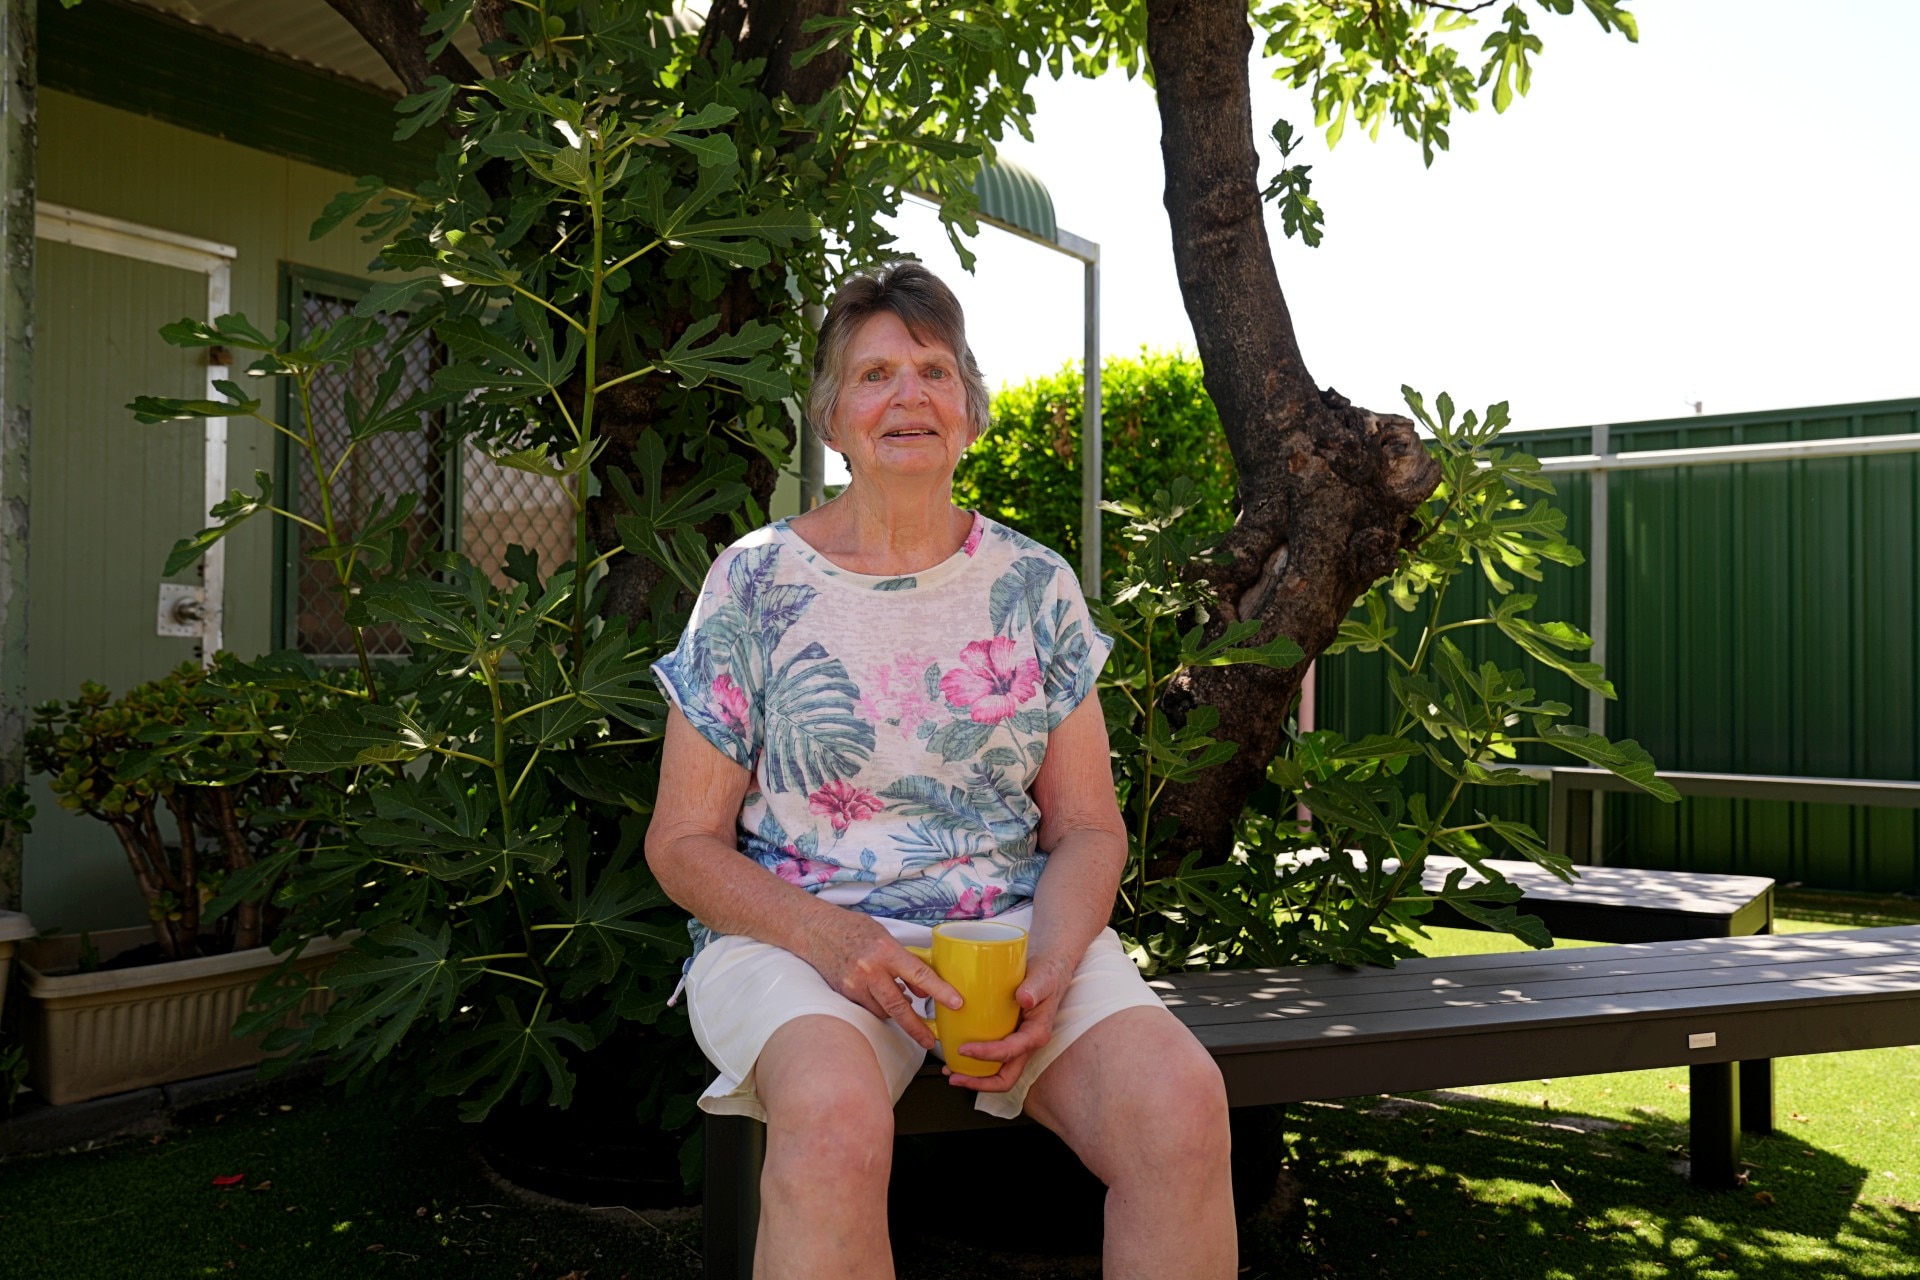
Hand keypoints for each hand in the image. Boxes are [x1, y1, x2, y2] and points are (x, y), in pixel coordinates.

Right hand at [800, 908, 961, 1051]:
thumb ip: (905, 962)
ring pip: (883, 1012)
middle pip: (898, 1006)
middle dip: (916, 1027)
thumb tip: (922, 991)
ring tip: (905, 1008)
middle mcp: (869, 970)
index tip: (955, 1003)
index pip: (919, 973)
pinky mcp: (844, 994)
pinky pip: (868, 1009)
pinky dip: (879, 1008)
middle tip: (930, 1040)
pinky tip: (882, 998)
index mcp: (885, 950)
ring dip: (896, 1014)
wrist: (815, 930)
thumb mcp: (886, 937)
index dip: (940, 991)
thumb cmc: (853, 929)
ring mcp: (854, 984)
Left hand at [943, 952, 1073, 1093]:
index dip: (986, 1055)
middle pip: (1006, 1077)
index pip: (1009, 1052)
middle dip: (979, 1082)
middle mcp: (1027, 1044)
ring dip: (975, 1077)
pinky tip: (957, 1055)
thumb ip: (1034, 988)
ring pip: (998, 1072)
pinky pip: (993, 1059)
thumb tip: (1024, 998)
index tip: (964, 1049)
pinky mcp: (1009, 1038)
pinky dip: (976, 1063)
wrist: (1050, 971)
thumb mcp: (1043, 978)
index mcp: (1036, 1034)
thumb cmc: (1047, 975)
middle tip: (955, 1077)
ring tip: (950, 1071)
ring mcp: (1018, 1044)